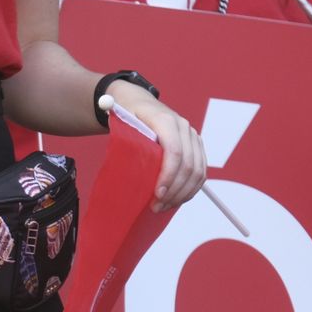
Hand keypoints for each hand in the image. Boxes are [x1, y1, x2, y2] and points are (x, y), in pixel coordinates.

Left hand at [105, 81, 205, 212]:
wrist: (142, 104)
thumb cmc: (129, 114)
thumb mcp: (120, 116)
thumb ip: (117, 121)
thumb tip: (111, 121)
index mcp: (165, 120)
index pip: (174, 151)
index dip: (168, 175)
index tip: (157, 194)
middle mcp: (184, 128)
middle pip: (188, 165)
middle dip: (174, 190)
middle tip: (156, 207)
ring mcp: (193, 138)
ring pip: (197, 171)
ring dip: (182, 194)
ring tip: (163, 206)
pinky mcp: (196, 148)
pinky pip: (200, 172)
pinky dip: (190, 190)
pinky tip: (175, 200)